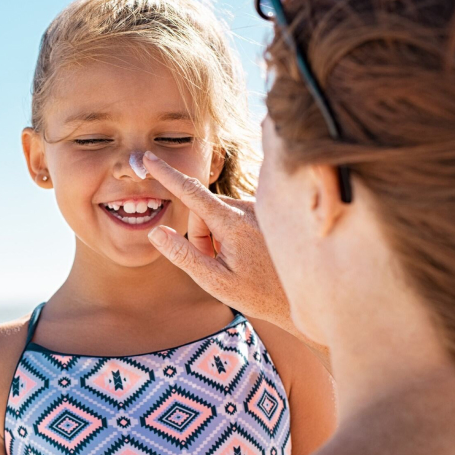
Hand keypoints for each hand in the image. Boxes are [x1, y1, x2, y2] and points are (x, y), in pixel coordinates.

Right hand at [142, 151, 316, 349]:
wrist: (306, 296)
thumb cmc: (259, 295)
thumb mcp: (215, 281)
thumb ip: (183, 255)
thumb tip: (156, 232)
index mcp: (234, 223)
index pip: (191, 193)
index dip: (166, 175)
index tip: (148, 158)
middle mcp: (249, 208)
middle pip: (202, 212)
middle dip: (201, 236)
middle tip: (217, 264)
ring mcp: (259, 208)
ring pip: (217, 214)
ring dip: (217, 236)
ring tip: (237, 263)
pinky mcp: (265, 212)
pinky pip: (233, 216)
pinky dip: (231, 234)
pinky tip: (249, 255)